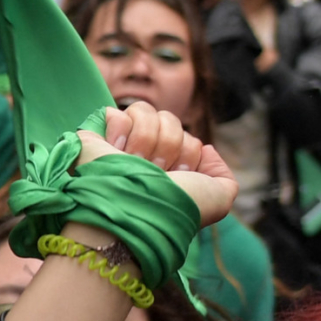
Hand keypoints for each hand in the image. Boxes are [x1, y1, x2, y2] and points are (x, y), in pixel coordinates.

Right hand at [80, 102, 236, 226]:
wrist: (133, 209)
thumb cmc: (174, 207)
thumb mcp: (217, 200)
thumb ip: (224, 177)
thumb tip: (208, 150)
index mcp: (170, 169)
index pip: (188, 138)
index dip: (188, 153)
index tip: (179, 175)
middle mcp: (146, 155)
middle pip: (169, 120)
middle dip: (168, 145)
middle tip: (156, 171)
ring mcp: (120, 143)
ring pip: (144, 112)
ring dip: (144, 139)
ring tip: (132, 162)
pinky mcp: (96, 134)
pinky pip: (116, 113)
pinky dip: (118, 130)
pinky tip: (115, 149)